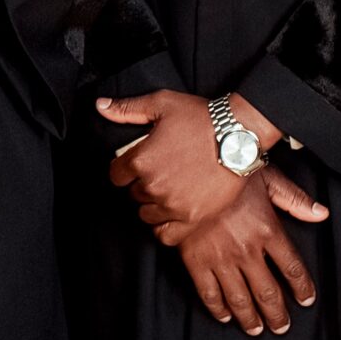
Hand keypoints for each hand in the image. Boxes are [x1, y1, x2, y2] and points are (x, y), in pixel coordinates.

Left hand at [99, 90, 320, 231]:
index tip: (137, 165)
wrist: (239, 135)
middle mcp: (153, 186)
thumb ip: (127, 109)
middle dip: (142, 184)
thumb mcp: (161, 104)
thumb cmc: (201, 117)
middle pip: (133, 194)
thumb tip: (101, 106)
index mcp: (141, 160)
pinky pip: (166, 235)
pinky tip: (171, 215)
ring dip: (153, 205)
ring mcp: (173, 205)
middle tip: (160, 173)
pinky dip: (164, 227)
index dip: (124, 170)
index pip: (116, 175)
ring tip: (168, 191)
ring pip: (147, 214)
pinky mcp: (193, 218)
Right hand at [170, 172, 319, 336]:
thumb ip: (295, 200)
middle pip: (268, 292)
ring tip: (256, 329)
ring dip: (250, 318)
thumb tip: (322, 214)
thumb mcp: (268, 179)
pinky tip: (224, 316)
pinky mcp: (195, 259)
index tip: (305, 300)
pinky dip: (217, 308)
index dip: (302, 288)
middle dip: (277, 314)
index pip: (293, 269)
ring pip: (240, 298)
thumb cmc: (229, 169)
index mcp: (268, 230)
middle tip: (281, 327)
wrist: (188, 169)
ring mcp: (220, 257)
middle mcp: (247, 249)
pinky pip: (208, 292)